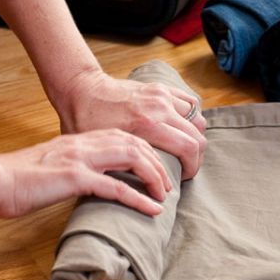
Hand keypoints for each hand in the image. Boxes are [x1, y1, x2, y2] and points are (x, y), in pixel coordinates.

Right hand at [0, 129, 170, 217]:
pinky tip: (152, 209)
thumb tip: (89, 181)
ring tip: (165, 195)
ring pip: (131, 159)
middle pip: (135, 144)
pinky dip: (138, 198)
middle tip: (168, 184)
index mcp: (79, 140)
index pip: (124, 137)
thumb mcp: (52, 166)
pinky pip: (115, 187)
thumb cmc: (17, 178)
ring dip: (154, 177)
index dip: (146, 151)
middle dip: (157, 163)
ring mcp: (80, 159)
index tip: (157, 169)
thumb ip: (73, 167)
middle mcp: (84, 144)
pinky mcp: (74, 178)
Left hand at [56, 71, 207, 179]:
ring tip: (183, 150)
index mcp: (147, 124)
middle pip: (198, 137)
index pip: (189, 148)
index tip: (182, 178)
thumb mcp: (102, 149)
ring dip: (195, 137)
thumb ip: (124, 165)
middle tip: (184, 169)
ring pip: (197, 120)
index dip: (191, 168)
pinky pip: (190, 103)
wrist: (82, 90)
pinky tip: (183, 129)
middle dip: (195, 158)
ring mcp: (162, 95)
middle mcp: (160, 108)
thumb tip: (137, 190)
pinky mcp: (161, 88)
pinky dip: (191, 118)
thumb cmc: (86, 121)